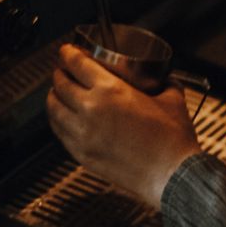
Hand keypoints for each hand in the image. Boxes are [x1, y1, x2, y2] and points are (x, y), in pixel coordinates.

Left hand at [47, 44, 200, 208]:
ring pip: (54, 109)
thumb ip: (165, 85)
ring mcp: (83, 134)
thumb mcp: (172, 100)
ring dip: (53, 97)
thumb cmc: (172, 141)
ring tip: (57, 93)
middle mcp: (91, 110)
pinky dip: (57, 122)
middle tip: (62, 71)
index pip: (76, 64)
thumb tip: (165, 81)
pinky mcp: (82, 155)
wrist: (172, 175)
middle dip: (59, 73)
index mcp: (110, 90)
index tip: (66, 51)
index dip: (67, 53)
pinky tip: (62, 119)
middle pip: (60, 84)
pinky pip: (59, 133)